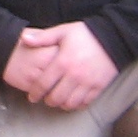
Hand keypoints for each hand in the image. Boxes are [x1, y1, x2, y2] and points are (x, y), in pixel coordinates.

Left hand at [0, 20, 117, 112]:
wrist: (113, 37)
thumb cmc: (86, 34)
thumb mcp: (63, 31)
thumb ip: (42, 37)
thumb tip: (24, 39)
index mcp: (62, 62)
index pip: (43, 84)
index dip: (35, 93)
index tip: (32, 97)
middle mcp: (74, 75)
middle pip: (56, 98)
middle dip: (48, 101)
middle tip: (46, 99)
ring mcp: (87, 82)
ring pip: (70, 103)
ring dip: (62, 104)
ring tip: (59, 100)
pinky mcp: (99, 87)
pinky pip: (85, 103)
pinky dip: (77, 104)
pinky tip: (73, 100)